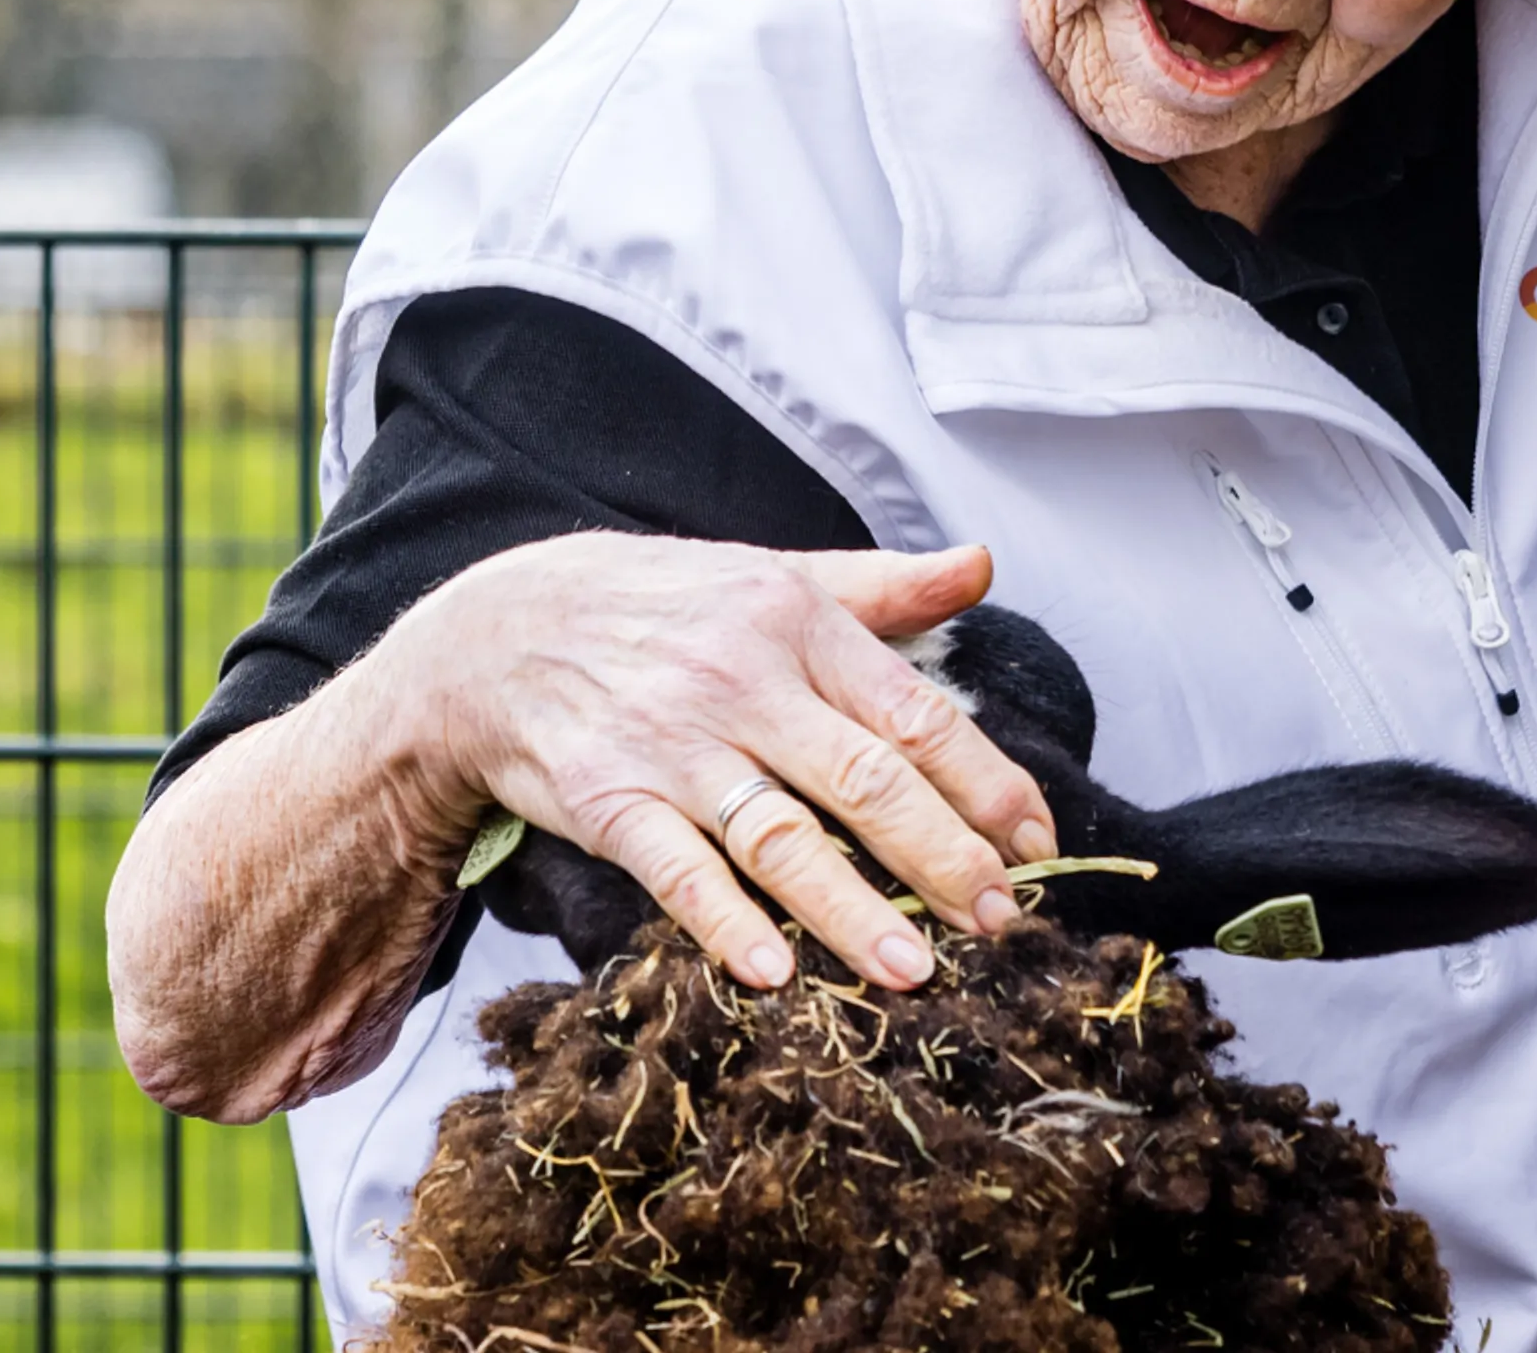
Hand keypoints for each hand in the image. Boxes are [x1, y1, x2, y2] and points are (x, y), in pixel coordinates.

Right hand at [380, 536, 1056, 992]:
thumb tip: (982, 566)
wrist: (498, 631)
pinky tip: (772, 970)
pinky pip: (676, 870)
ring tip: (915, 969)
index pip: (917, 714)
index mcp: (799, 626)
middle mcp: (743, 683)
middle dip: (943, 857)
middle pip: (864, 781)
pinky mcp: (610, 802)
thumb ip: (883, 589)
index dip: (987, 784)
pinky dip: (724, 922)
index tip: (1038, 845)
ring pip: (780, 838)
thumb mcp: (773, 576)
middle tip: (1000, 920)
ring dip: (851, 910)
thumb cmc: (662, 608)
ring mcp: (674, 747)